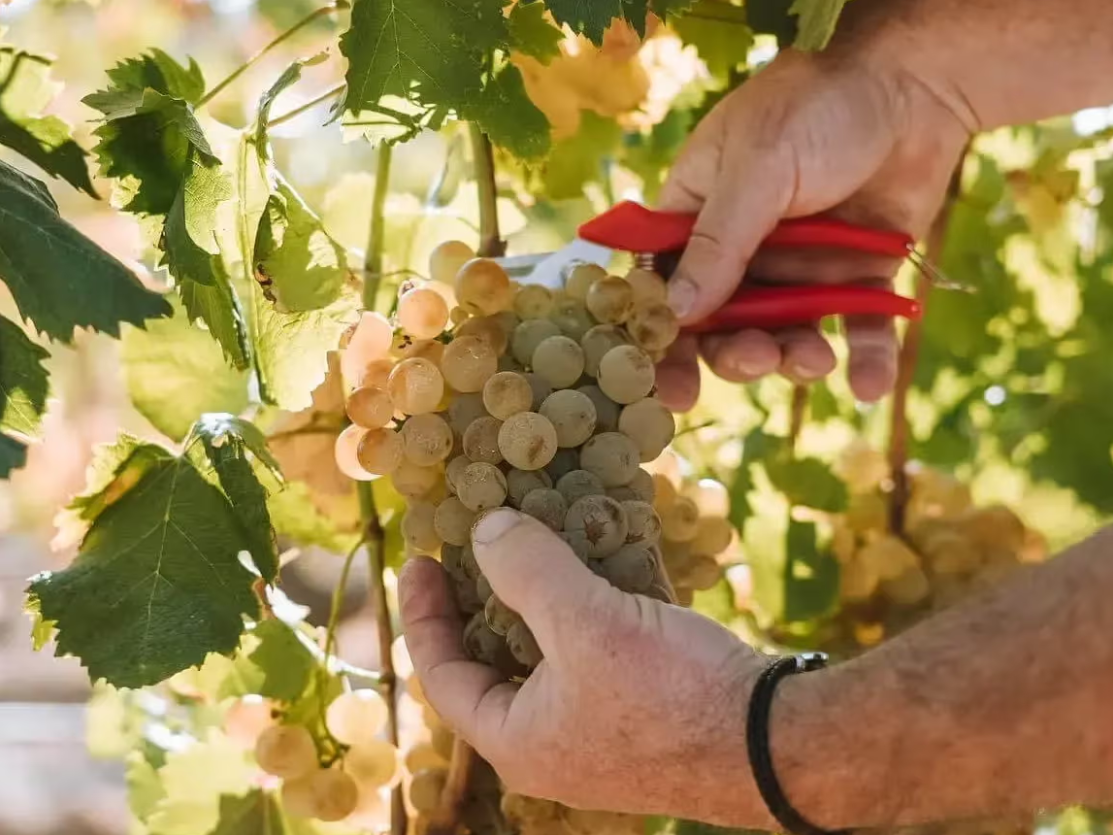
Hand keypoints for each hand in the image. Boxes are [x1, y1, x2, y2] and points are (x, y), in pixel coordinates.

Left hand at [399, 509, 771, 823]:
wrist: (778, 741)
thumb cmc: (670, 694)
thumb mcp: (586, 623)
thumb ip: (525, 572)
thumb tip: (484, 530)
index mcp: (519, 741)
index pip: (443, 677)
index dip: (424, 615)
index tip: (420, 559)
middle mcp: (553, 743)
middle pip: (496, 662)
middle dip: (487, 598)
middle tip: (478, 543)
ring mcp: (602, 729)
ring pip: (552, 651)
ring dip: (544, 594)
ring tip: (539, 536)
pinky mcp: (645, 708)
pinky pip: (599, 650)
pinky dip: (592, 605)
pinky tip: (604, 557)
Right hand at [656, 48, 969, 408]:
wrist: (917, 84)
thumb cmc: (819, 107)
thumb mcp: (758, 168)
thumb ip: (718, 243)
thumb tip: (676, 312)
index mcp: (699, 215)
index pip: (665, 285)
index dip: (665, 339)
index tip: (672, 387)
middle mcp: (744, 249)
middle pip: (724, 325)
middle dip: (736, 353)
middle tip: (757, 358)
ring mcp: (800, 268)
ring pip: (785, 336)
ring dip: (794, 359)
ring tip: (815, 360)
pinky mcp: (857, 279)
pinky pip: (856, 330)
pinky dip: (866, 361)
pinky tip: (871, 384)